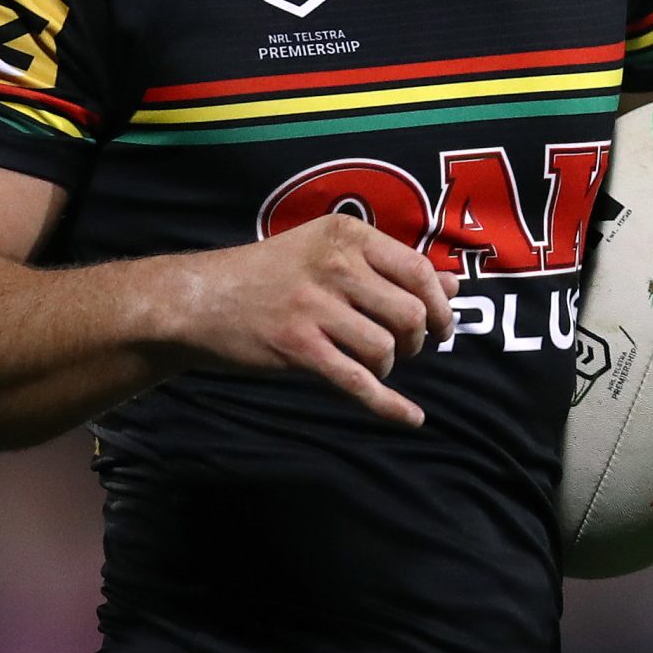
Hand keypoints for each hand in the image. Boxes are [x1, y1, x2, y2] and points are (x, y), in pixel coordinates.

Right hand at [169, 214, 458, 426]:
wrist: (199, 301)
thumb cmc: (269, 276)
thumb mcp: (327, 253)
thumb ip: (389, 266)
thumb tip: (453, 285)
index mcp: (346, 235)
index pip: (418, 270)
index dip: (439, 304)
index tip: (441, 326)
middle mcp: (334, 265)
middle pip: (410, 313)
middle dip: (416, 340)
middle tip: (402, 348)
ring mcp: (314, 306)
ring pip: (386, 349)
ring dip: (389, 366)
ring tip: (370, 362)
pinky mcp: (298, 347)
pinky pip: (359, 382)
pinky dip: (390, 405)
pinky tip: (410, 417)